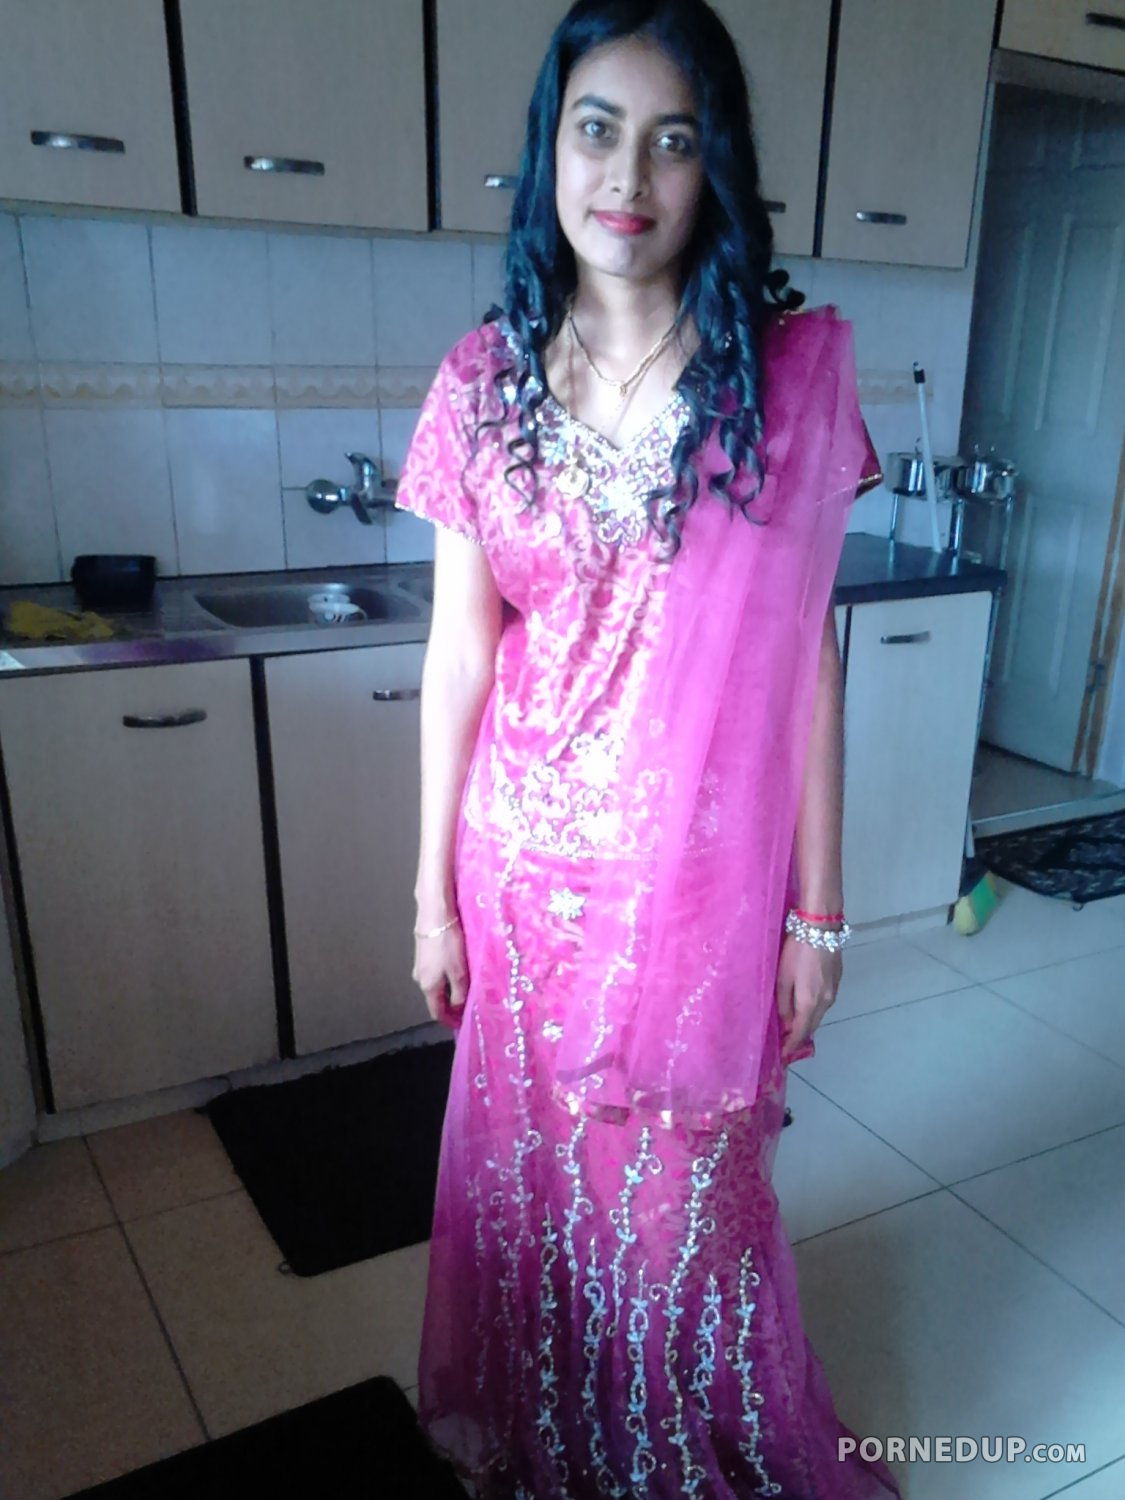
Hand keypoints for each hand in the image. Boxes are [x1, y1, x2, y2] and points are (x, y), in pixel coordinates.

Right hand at [412, 919, 468, 1027]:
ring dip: (448, 990)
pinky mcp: (422, 951)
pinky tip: (456, 971)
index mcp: (428, 986)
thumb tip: (458, 1009)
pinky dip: (445, 977)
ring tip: (465, 990)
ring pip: (435, 984)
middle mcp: (420, 978)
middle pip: (435, 998)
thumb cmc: (448, 943)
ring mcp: (419, 964)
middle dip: (449, 1006)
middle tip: (467, 1008)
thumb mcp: (458, 972)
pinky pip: (434, 972)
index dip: (448, 1021)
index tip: (461, 1025)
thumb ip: (459, 994)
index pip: (436, 1012)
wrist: (435, 912)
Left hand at [776, 932, 840, 1061]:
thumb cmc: (797, 951)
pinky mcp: (837, 980)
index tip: (783, 1056)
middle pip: (812, 1025)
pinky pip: (824, 1003)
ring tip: (794, 1027)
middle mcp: (826, 1001)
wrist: (821, 928)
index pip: (801, 1032)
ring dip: (807, 1022)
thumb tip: (786, 1022)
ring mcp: (834, 991)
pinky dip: (814, 1009)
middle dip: (799, 1036)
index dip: (792, 1045)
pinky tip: (806, 1006)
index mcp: (810, 1002)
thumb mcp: (783, 977)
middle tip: (786, 1044)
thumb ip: (784, 1002)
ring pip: (819, 1014)